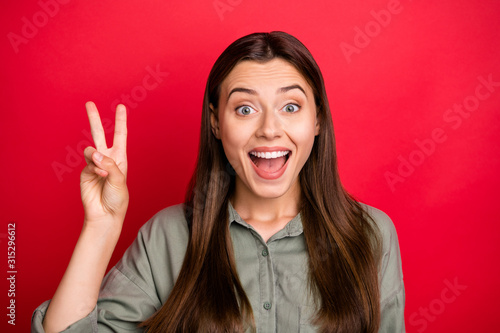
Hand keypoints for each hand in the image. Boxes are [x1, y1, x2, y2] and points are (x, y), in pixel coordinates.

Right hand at [80, 102, 128, 224]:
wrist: (105, 214)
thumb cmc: (117, 199)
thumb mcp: (119, 180)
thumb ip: (108, 164)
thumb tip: (94, 153)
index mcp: (120, 158)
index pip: (120, 135)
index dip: (120, 121)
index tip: (120, 107)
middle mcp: (107, 159)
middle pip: (99, 134)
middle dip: (94, 119)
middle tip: (89, 103)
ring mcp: (94, 165)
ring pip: (91, 149)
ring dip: (96, 157)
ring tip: (102, 170)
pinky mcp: (84, 172)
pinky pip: (87, 162)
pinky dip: (94, 168)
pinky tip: (100, 176)